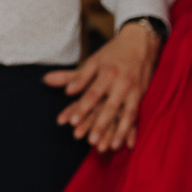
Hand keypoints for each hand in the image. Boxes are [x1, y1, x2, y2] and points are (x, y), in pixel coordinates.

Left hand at [43, 21, 159, 150]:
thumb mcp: (92, 61)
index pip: (92, 93)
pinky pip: (138, 117)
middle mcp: (122, 83)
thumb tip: (48, 81)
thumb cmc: (111, 54)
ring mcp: (135, 91)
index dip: (82, 107)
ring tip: (109, 148)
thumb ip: (73, 75)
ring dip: (118, 132)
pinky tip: (128, 144)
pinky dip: (134, 131)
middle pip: (109, 107)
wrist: (140, 43)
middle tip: (89, 141)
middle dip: (100, 125)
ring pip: (126, 115)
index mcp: (107, 73)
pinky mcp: (143, 97)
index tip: (72, 122)